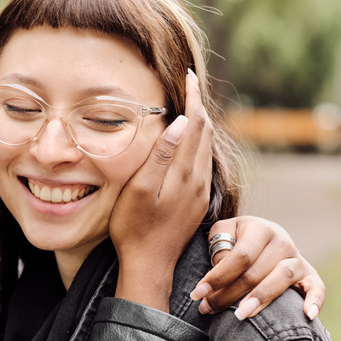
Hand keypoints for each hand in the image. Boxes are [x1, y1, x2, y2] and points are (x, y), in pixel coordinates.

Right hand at [111, 71, 212, 310]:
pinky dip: (199, 142)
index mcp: (185, 173)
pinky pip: (203, 161)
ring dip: (200, 122)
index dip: (193, 97)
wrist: (149, 265)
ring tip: (190, 104)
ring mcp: (199, 191)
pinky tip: (190, 140)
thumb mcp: (140, 189)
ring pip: (207, 146)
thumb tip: (181, 122)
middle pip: (206, 132)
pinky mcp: (197, 202)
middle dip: (198, 105)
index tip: (189, 76)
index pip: (195, 124)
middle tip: (189, 83)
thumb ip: (161, 155)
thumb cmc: (134, 227)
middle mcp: (198, 179)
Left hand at [190, 216, 325, 320]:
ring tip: (239, 315)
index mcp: (259, 228)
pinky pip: (317, 287)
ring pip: (281, 279)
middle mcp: (282, 241)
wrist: (263, 236)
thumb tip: (219, 267)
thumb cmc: (236, 238)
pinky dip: (315, 300)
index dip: (217, 276)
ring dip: (260, 299)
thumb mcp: (223, 233)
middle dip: (229, 294)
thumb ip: (219, 246)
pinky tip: (308, 315)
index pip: (240, 256)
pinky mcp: (309, 274)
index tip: (197, 293)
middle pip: (256, 272)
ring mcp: (297, 257)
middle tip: (208, 308)